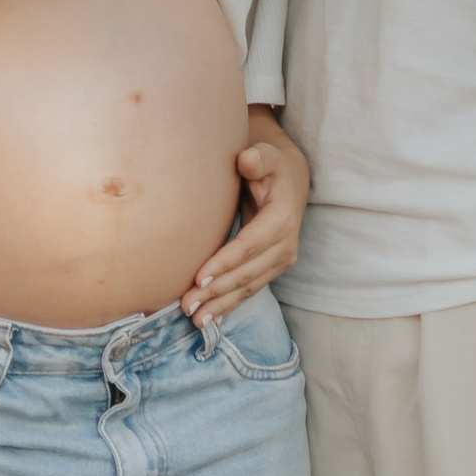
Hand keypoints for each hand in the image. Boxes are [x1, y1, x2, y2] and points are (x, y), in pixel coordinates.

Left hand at [184, 115, 307, 325]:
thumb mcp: (267, 155)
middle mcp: (286, 245)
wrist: (289, 181)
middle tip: (186, 304)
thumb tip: (247, 159)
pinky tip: (210, 320)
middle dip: (217, 291)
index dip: (226, 262)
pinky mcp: (271, 269)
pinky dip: (229, 306)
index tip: (199, 276)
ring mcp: (281, 260)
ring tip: (194, 319)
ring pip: (248, 287)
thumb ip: (258, 157)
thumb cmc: (269, 166)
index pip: (250, 245)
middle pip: (247, 273)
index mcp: (283, 218)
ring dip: (221, 305)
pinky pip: (249, 290)